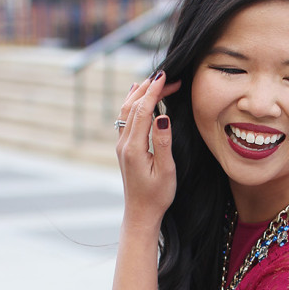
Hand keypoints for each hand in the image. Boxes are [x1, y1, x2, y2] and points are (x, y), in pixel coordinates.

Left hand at [115, 71, 181, 225]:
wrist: (141, 213)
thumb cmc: (157, 196)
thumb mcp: (166, 171)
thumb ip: (164, 142)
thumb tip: (164, 116)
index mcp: (134, 148)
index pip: (143, 110)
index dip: (154, 91)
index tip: (166, 77)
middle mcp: (124, 143)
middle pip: (132, 106)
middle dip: (148, 87)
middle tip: (167, 75)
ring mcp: (121, 145)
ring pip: (126, 110)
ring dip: (139, 92)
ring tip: (154, 80)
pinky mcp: (124, 148)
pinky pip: (125, 118)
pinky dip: (133, 102)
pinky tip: (137, 94)